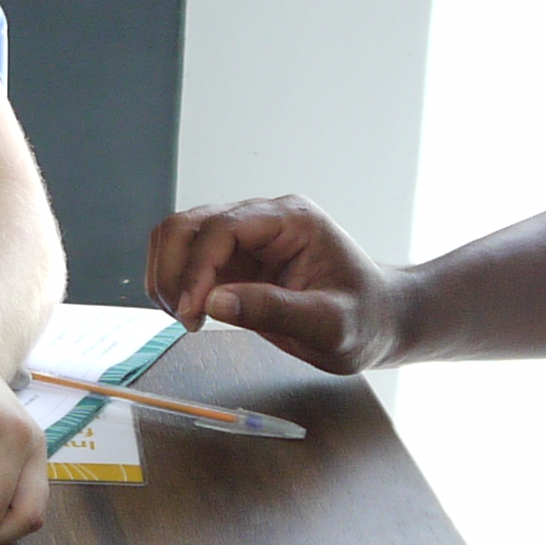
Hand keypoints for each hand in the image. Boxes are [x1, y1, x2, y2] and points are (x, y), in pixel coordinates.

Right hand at [143, 194, 415, 373]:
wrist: (378, 323)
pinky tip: (191, 314)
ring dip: (167, 276)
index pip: (223, 227)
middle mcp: (263, 219)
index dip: (197, 268)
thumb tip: (214, 303)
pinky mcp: (232, 261)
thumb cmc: (366, 320)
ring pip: (177, 237)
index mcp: (292, 220)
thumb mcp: (331, 324)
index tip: (191, 311)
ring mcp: (245, 239)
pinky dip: (174, 284)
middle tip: (184, 317)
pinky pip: (185, 260)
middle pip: (188, 224)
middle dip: (173, 270)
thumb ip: (275, 311)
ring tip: (185, 318)